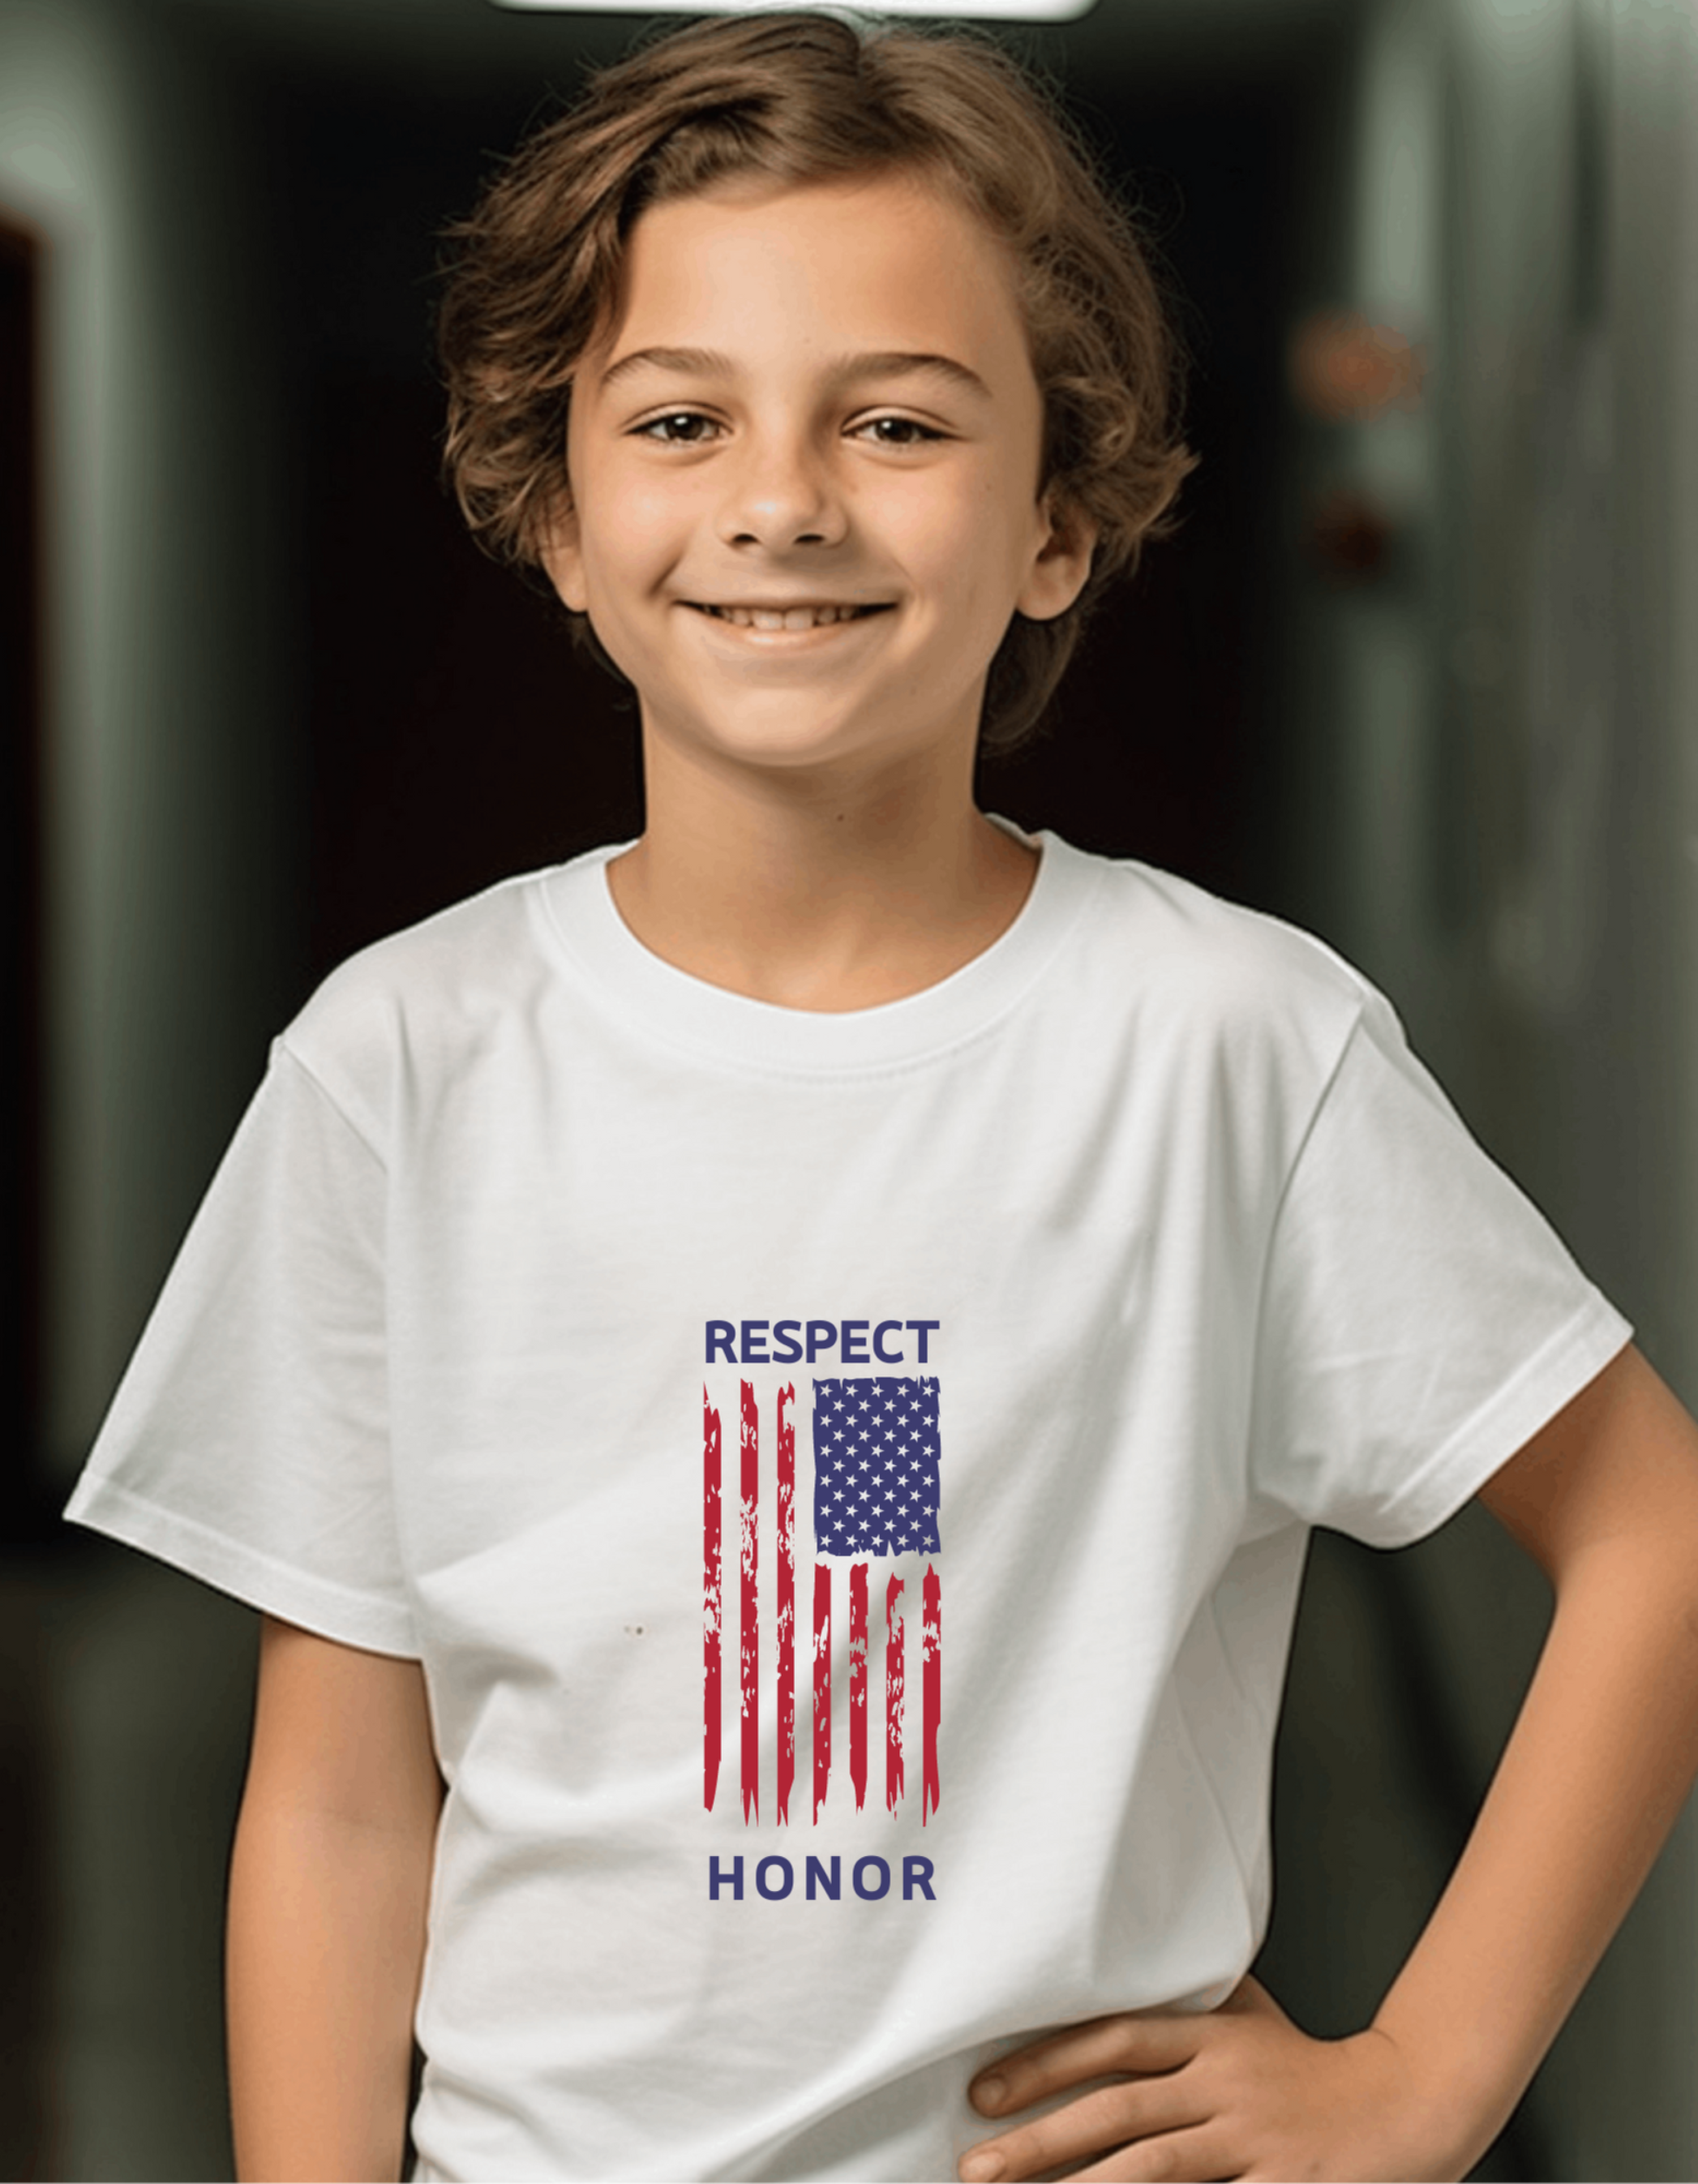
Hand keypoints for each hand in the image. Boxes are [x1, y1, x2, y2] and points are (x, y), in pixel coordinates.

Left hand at [958, 1976, 1471, 2183]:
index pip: (1114, 2040)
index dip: (1047, 2062)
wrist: (1411, 2102)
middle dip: (1041, 2142)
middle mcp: (1226, 2084)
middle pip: (1120, 2112)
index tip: (986, 2090)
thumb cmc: (1315, 2067)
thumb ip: (1188, 2007)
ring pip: (1156, 2170)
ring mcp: (1255, 2142)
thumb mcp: (1251, 2018)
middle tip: (975, 2166)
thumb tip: (1117, 1985)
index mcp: (1212, 2037)